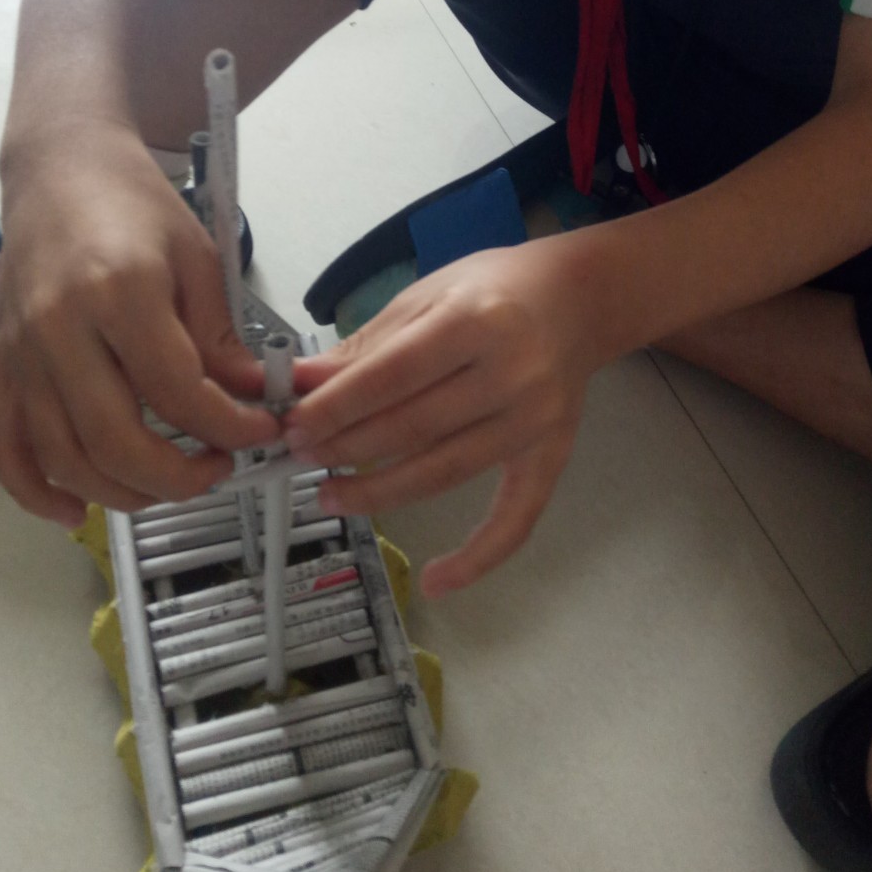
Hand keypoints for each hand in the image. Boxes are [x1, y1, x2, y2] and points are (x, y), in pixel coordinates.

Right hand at [0, 122, 279, 527]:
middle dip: (181, 476)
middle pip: (116, 441)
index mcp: (118, 293)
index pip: (179, 392)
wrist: (60, 167)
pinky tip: (77, 511)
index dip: (230, 427)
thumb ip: (220, 338)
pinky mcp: (1, 369)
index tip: (264, 431)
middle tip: (221, 467)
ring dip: (125, 493)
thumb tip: (252, 402)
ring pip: (65, 459)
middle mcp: (59, 331)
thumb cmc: (136, 205)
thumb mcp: (198, 258)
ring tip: (173, 480)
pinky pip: (6, 451)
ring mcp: (21, 355)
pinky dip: (35, 493)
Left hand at [284, 237, 604, 596]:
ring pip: (445, 472)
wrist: (577, 299)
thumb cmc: (494, 289)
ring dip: (380, 492)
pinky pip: (516, 517)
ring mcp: (534, 421)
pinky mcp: (551, 455)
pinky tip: (437, 581)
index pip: (393, 376)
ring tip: (331, 496)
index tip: (293, 426)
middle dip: (346, 447)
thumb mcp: (426, 297)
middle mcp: (511, 373)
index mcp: (475, 321)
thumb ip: (367, 346)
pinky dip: (479, 556)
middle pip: (414, 427)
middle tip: (299, 457)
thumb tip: (301, 385)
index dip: (337, 407)